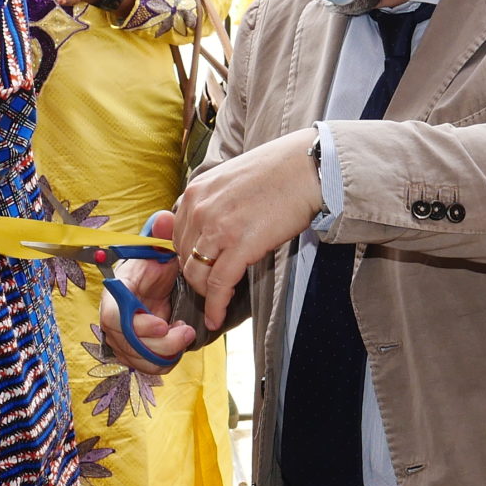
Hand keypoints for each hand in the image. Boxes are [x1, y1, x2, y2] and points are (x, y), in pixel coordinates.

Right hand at [100, 210, 195, 373]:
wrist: (161, 278)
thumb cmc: (156, 263)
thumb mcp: (159, 247)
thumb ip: (160, 235)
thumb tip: (164, 219)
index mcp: (116, 293)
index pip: (113, 318)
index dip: (136, 326)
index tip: (163, 324)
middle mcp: (115, 318)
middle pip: (126, 345)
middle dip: (158, 345)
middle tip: (185, 332)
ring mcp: (124, 336)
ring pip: (138, 359)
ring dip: (165, 353)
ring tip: (185, 333)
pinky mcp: (137, 349)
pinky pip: (147, 365)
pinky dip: (166, 359)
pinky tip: (179, 340)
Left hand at [170, 126, 322, 328]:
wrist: (307, 167)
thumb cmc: (278, 171)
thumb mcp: (231, 179)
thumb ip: (214, 201)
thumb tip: (213, 227)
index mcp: (196, 192)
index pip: (178, 235)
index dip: (189, 257)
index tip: (201, 268)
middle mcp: (199, 208)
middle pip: (184, 257)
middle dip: (196, 276)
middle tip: (212, 287)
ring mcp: (217, 227)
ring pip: (196, 275)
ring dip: (205, 293)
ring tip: (218, 300)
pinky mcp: (239, 245)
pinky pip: (219, 285)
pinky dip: (215, 306)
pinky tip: (216, 317)